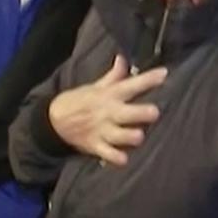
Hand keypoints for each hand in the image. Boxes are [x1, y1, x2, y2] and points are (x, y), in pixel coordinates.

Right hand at [49, 55, 165, 166]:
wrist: (53, 120)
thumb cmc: (79, 101)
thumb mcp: (95, 86)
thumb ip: (113, 75)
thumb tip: (123, 58)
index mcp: (109, 96)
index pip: (131, 85)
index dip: (148, 79)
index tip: (164, 73)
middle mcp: (108, 113)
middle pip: (128, 113)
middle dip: (141, 113)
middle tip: (153, 112)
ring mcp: (101, 130)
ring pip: (119, 135)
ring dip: (129, 136)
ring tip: (138, 136)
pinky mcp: (95, 145)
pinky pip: (107, 154)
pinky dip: (115, 157)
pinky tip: (123, 159)